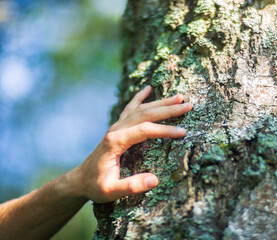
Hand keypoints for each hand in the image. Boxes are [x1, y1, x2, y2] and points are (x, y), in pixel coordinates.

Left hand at [69, 86, 191, 202]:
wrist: (80, 180)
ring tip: (179, 97)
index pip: (145, 130)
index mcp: (115, 142)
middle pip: (145, 114)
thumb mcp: (111, 191)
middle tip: (188, 105)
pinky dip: (140, 97)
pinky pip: (130, 108)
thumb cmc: (96, 186)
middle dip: (168, 109)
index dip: (165, 130)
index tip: (183, 132)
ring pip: (141, 108)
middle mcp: (116, 129)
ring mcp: (116, 126)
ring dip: (161, 102)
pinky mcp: (117, 127)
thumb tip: (155, 180)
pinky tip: (148, 88)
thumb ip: (131, 186)